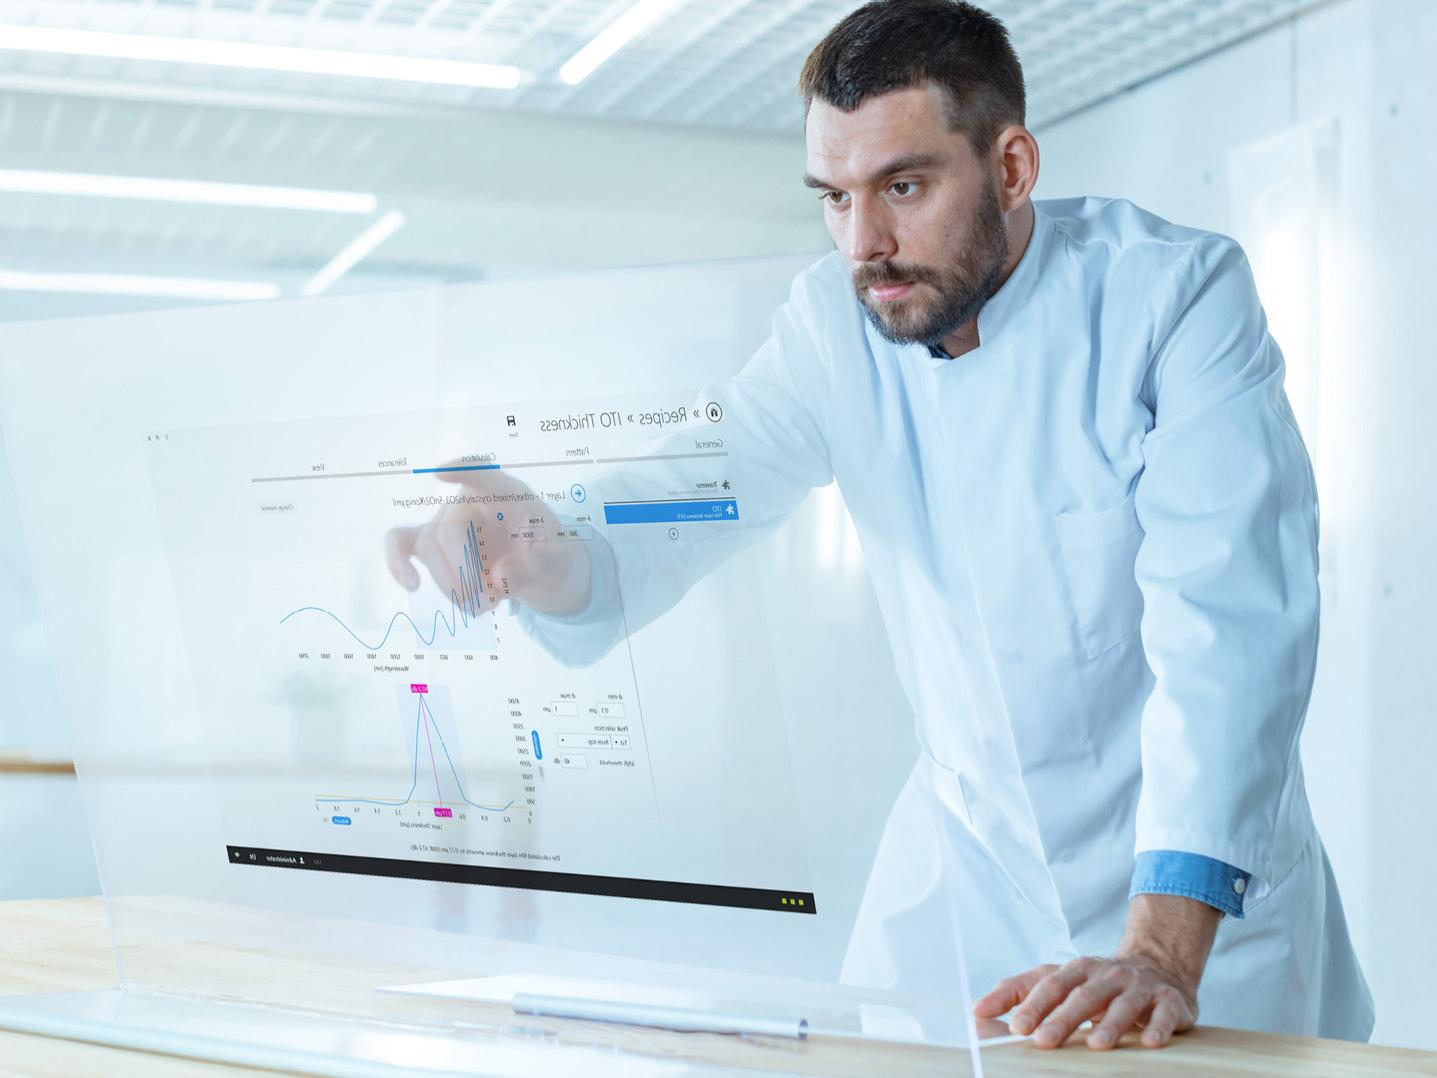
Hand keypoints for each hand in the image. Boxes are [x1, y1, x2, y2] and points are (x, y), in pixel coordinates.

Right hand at [384, 468, 593, 616]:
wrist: (540, 571)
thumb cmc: (547, 555)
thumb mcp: (556, 561)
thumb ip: (536, 566)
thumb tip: (500, 576)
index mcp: (507, 494)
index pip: (483, 474)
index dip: (461, 472)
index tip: (441, 473)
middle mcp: (471, 501)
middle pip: (447, 532)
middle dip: (463, 575)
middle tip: (490, 605)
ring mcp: (447, 520)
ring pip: (427, 547)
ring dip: (450, 585)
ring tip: (482, 608)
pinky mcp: (432, 543)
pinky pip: (401, 542)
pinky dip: (398, 562)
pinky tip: (412, 585)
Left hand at [973, 894, 1217, 1049]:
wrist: (1158, 967)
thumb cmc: (1098, 982)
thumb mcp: (1058, 979)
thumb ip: (1018, 991)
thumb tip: (977, 1009)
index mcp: (1077, 969)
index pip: (1051, 985)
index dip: (1033, 1005)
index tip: (1016, 1027)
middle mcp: (1107, 975)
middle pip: (1082, 996)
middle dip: (1062, 1018)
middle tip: (1043, 1041)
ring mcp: (1139, 988)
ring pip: (1122, 1005)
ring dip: (1110, 1024)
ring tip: (1097, 1045)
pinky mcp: (1169, 1002)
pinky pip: (1164, 1014)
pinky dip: (1157, 1027)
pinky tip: (1150, 1041)